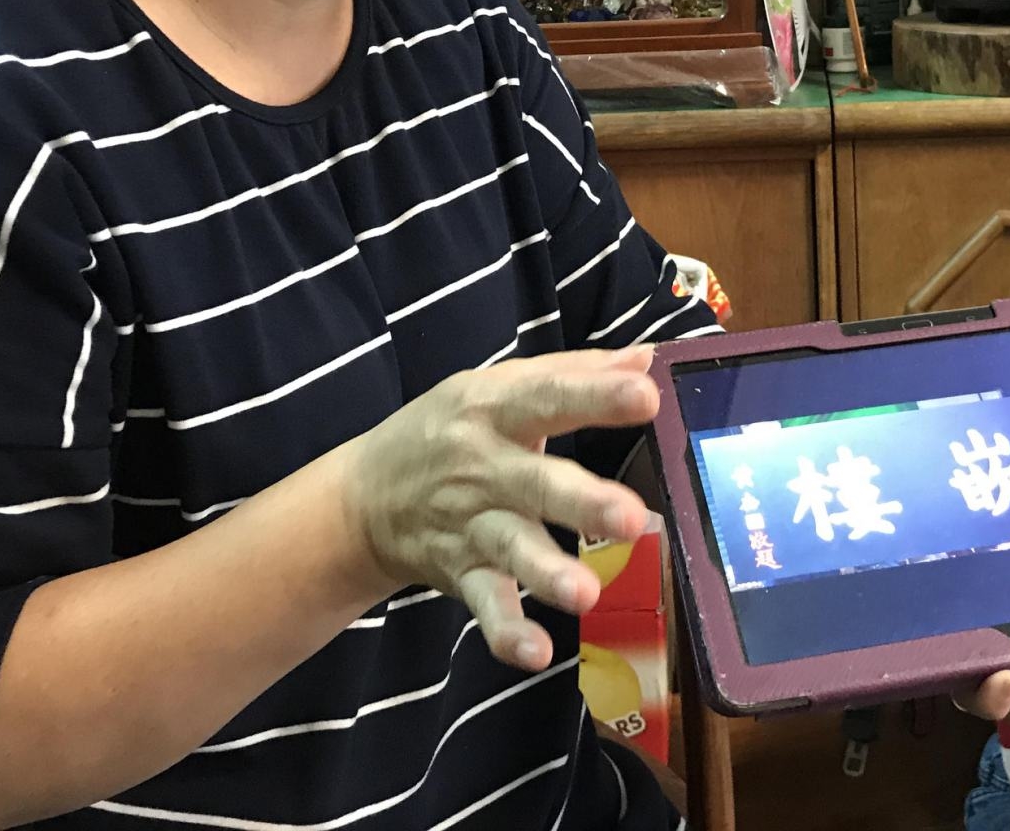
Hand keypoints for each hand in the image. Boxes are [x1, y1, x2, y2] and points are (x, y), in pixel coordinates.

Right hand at [341, 347, 659, 672]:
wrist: (362, 497)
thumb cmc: (449, 430)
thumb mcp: (496, 387)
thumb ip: (573, 373)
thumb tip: (646, 358)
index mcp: (494, 409)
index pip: (549, 397)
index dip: (596, 395)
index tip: (647, 396)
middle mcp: (483, 467)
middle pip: (535, 482)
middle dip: (581, 501)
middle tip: (631, 516)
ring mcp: (472, 525)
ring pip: (512, 549)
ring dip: (547, 572)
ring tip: (586, 592)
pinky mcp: (462, 574)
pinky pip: (486, 605)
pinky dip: (507, 632)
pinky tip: (537, 652)